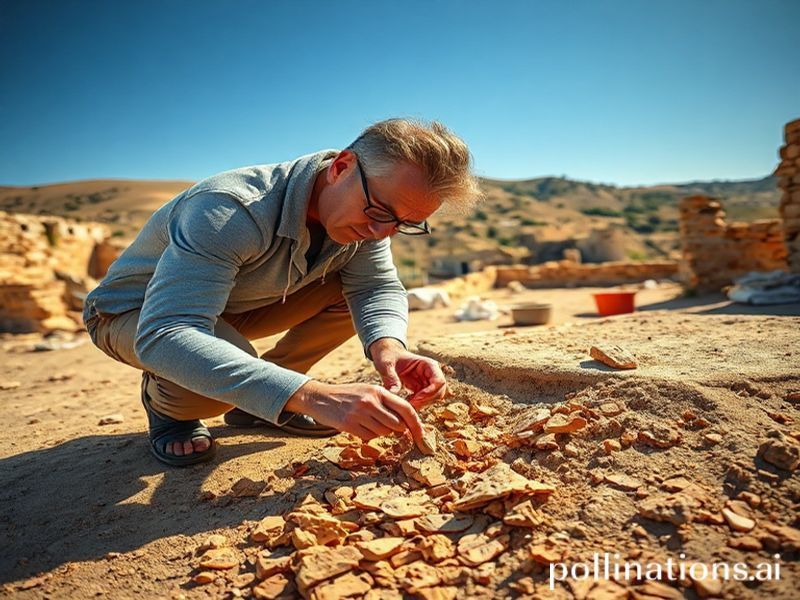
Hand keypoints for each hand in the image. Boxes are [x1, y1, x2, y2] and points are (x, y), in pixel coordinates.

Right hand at [284, 380, 424, 446]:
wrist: (320, 397)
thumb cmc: (349, 395)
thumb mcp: (369, 391)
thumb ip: (387, 403)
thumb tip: (406, 422)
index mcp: (378, 391)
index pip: (406, 408)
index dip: (416, 423)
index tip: (421, 435)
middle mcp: (371, 401)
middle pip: (397, 424)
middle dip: (397, 429)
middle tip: (388, 426)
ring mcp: (359, 413)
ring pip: (384, 432)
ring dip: (381, 432)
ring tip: (369, 422)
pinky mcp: (349, 425)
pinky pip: (369, 437)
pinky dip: (368, 435)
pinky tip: (359, 426)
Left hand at [369, 339, 447, 409]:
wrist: (386, 355)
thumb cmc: (387, 356)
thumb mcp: (386, 364)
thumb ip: (390, 377)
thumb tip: (394, 393)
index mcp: (428, 364)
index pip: (439, 381)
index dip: (430, 392)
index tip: (416, 399)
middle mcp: (431, 373)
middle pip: (439, 392)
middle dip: (426, 401)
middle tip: (410, 406)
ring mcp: (427, 382)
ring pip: (432, 398)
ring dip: (421, 404)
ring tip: (405, 405)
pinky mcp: (420, 389)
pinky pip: (424, 400)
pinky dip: (416, 404)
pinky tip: (404, 404)